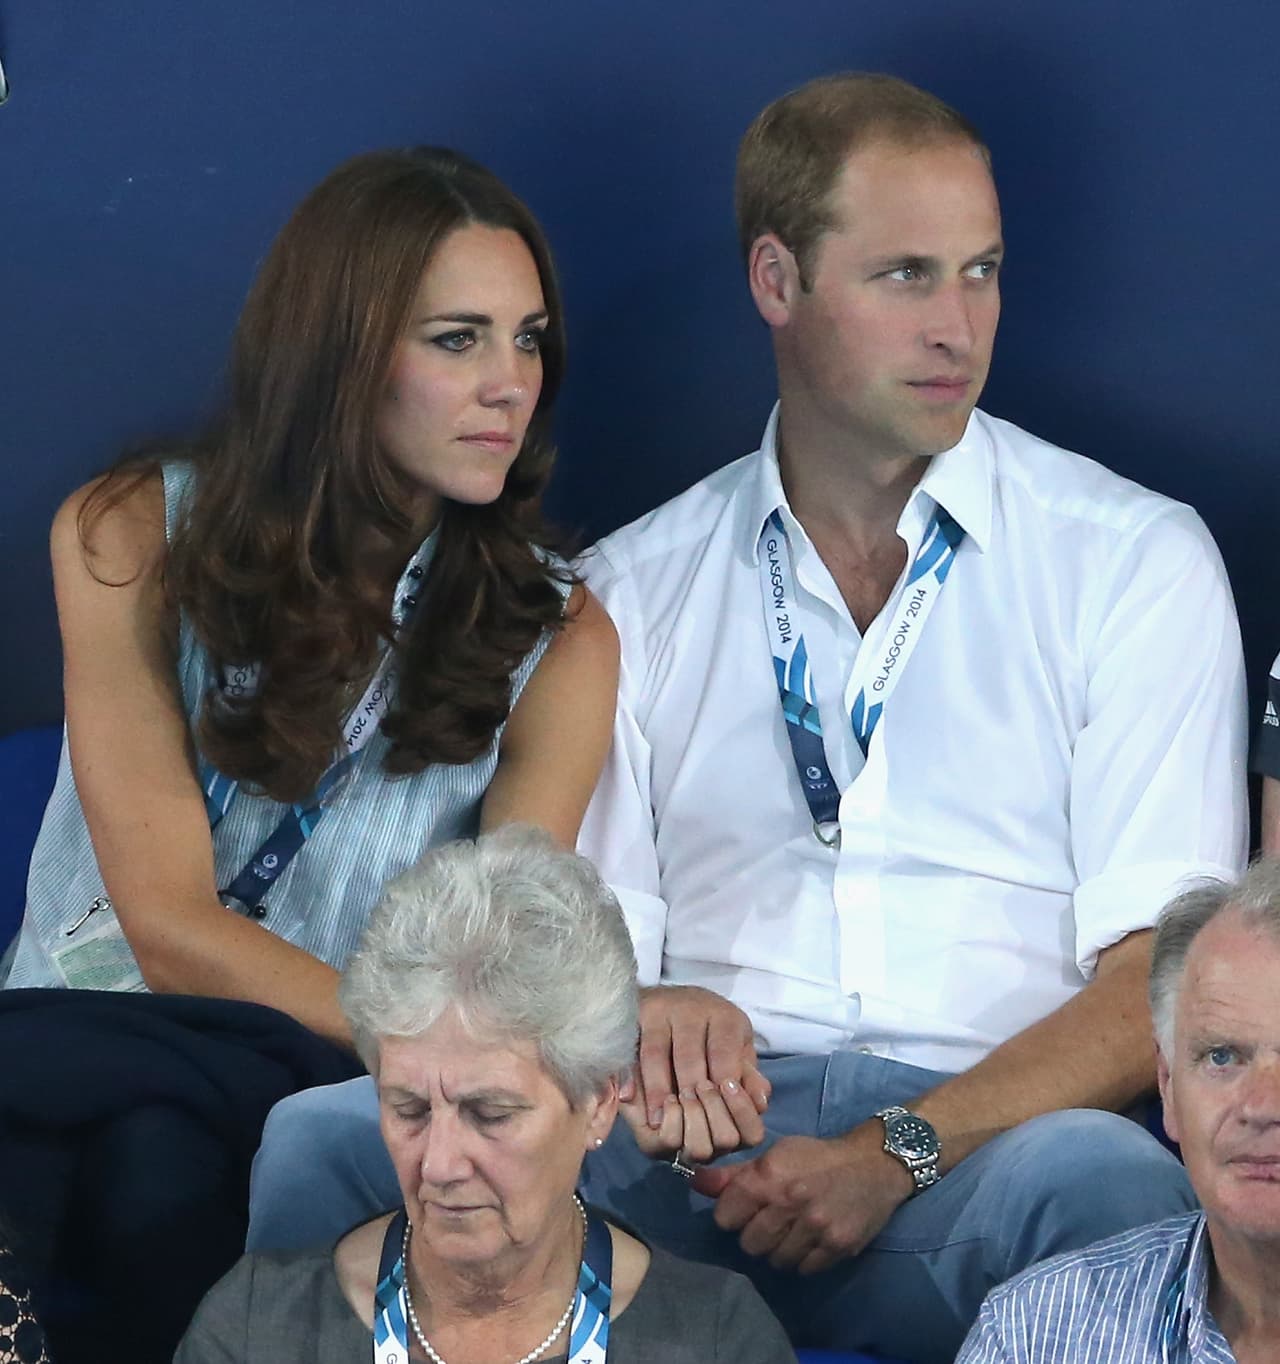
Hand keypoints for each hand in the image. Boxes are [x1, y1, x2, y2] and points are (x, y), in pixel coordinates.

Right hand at [621, 985, 770, 1160]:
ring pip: (658, 1054)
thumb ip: (748, 1077)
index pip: (724, 1056)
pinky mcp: (638, 1011)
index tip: (713, 1117)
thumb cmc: (710, 1033)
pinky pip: (632, 1048)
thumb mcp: (736, 1050)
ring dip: (657, 1090)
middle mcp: (695, 1007)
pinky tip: (629, 1098)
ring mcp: (663, 1007)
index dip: (718, 1089)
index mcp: (726, 1017)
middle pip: (689, 1057)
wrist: (671, 997)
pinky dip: (631, 1075)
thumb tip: (760, 1102)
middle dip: (686, 1094)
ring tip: (657, 1121)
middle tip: (682, 1126)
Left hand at [692, 1123, 914, 1273]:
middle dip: (754, 1236)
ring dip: (779, 1250)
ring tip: (791, 1232)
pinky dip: (803, 1260)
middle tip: (769, 1223)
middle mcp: (791, 1203)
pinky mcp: (837, 1248)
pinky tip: (810, 1241)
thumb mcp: (776, 1154)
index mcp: (770, 1176)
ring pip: (776, 1261)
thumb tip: (695, 1181)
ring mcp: (816, 1228)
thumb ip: (735, 1175)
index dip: (731, 1215)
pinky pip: (804, 1270)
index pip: (726, 1216)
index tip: (741, 1211)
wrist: (874, 1165)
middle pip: (749, 1244)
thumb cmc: (817, 1157)